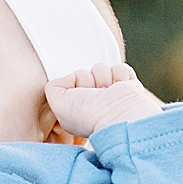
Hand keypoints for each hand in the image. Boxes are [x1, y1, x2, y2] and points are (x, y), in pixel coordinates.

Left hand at [45, 64, 165, 140]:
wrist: (117, 115)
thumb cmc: (87, 114)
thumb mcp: (58, 103)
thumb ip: (53, 87)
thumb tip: (71, 77)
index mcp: (79, 107)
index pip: (71, 80)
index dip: (73, 84)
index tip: (77, 96)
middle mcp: (95, 101)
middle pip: (85, 73)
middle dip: (88, 79)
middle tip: (94, 94)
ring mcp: (112, 93)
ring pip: (101, 68)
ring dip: (103, 77)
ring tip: (107, 92)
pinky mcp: (128, 86)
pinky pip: (120, 67)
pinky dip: (120, 75)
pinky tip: (120, 87)